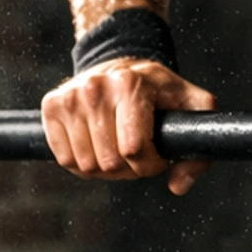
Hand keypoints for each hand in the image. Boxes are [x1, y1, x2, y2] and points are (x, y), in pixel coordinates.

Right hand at [41, 57, 215, 194]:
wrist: (120, 67)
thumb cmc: (159, 92)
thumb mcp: (194, 108)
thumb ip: (200, 147)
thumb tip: (178, 184)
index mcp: (130, 84)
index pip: (134, 149)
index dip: (150, 164)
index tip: (157, 155)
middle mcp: (96, 87)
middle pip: (109, 163)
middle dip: (129, 168)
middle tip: (136, 152)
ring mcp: (70, 96)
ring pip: (86, 165)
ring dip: (105, 168)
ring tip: (117, 148)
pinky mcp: (52, 106)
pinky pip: (65, 159)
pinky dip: (82, 163)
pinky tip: (96, 146)